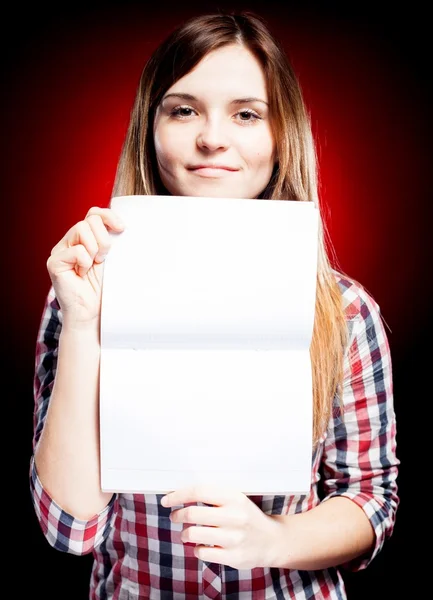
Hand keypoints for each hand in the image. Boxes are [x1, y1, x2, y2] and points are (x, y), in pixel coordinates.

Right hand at [46, 206, 124, 328]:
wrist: (92, 313)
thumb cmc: (102, 289)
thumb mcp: (112, 259)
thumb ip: (111, 241)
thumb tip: (122, 226)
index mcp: (84, 239)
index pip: (94, 213)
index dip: (108, 216)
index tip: (122, 229)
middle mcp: (70, 241)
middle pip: (90, 220)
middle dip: (104, 239)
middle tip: (103, 259)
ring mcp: (60, 251)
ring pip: (82, 229)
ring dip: (95, 249)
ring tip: (93, 266)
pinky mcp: (54, 262)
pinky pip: (76, 250)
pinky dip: (84, 262)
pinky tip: (81, 274)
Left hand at [161, 484, 282, 568]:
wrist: (272, 540)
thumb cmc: (246, 517)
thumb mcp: (235, 500)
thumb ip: (213, 497)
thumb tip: (180, 495)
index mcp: (234, 497)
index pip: (199, 492)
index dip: (179, 495)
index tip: (166, 500)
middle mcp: (234, 516)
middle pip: (192, 514)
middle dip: (178, 515)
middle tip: (175, 517)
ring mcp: (234, 538)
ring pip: (194, 534)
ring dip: (184, 534)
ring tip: (187, 534)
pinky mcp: (233, 557)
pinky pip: (202, 553)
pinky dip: (197, 549)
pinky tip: (202, 546)